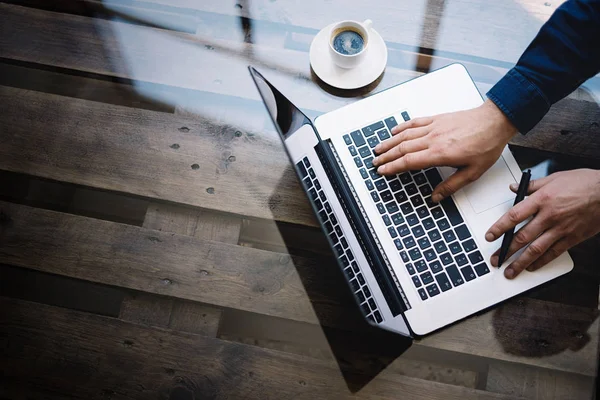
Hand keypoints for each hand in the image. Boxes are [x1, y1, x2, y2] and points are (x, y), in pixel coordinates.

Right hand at [372, 100, 516, 201]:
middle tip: (375, 163)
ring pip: (405, 135)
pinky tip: (395, 131)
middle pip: (402, 148)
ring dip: (389, 142)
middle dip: (386, 156)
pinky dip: (402, 127)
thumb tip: (436, 197)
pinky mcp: (437, 118)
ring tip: (378, 149)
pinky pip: (415, 122)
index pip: (409, 161)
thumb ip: (451, 185)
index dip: (392, 167)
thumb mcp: (473, 172)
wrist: (495, 121)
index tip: (383, 172)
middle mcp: (433, 139)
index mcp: (440, 154)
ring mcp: (434, 127)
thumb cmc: (487, 145)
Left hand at [485, 169, 599, 278]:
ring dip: (520, 262)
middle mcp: (549, 216)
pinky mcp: (572, 238)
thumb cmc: (584, 182)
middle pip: (522, 237)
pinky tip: (532, 267)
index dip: (499, 228)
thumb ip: (532, 185)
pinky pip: (554, 253)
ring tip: (510, 271)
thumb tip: (513, 187)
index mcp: (542, 199)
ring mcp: (561, 229)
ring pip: (536, 249)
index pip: (514, 216)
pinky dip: (541, 262)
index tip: (490, 236)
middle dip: (506, 251)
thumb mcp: (555, 177)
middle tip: (495, 260)